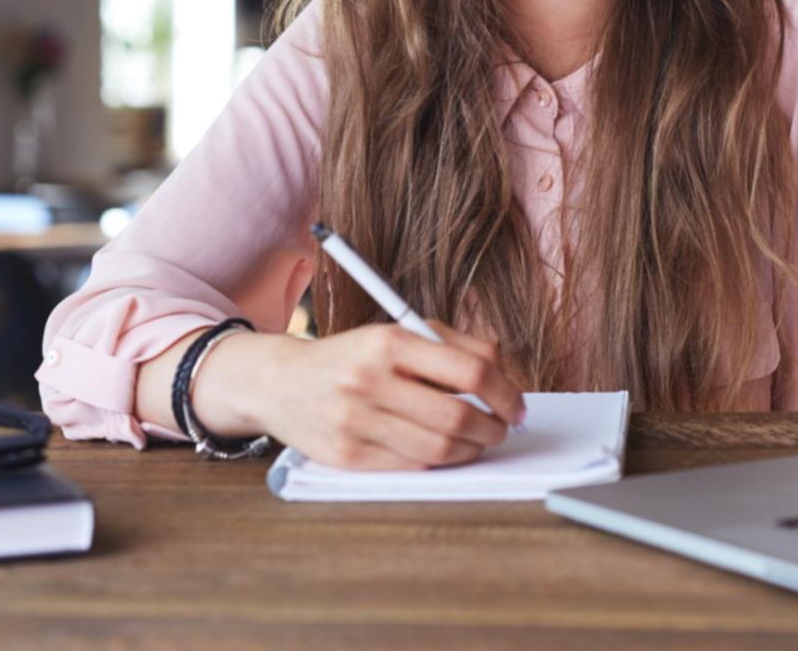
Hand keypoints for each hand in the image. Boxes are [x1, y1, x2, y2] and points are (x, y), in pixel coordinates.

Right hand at [257, 321, 526, 471]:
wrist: (281, 382)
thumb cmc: (354, 356)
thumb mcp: (398, 332)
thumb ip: (454, 345)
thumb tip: (506, 375)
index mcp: (388, 342)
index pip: (471, 370)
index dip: (506, 392)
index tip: (516, 405)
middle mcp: (369, 380)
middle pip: (457, 415)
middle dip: (493, 427)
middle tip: (501, 428)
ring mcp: (355, 421)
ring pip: (438, 447)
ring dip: (471, 449)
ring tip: (477, 440)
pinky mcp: (346, 456)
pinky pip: (411, 465)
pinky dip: (439, 460)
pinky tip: (445, 450)